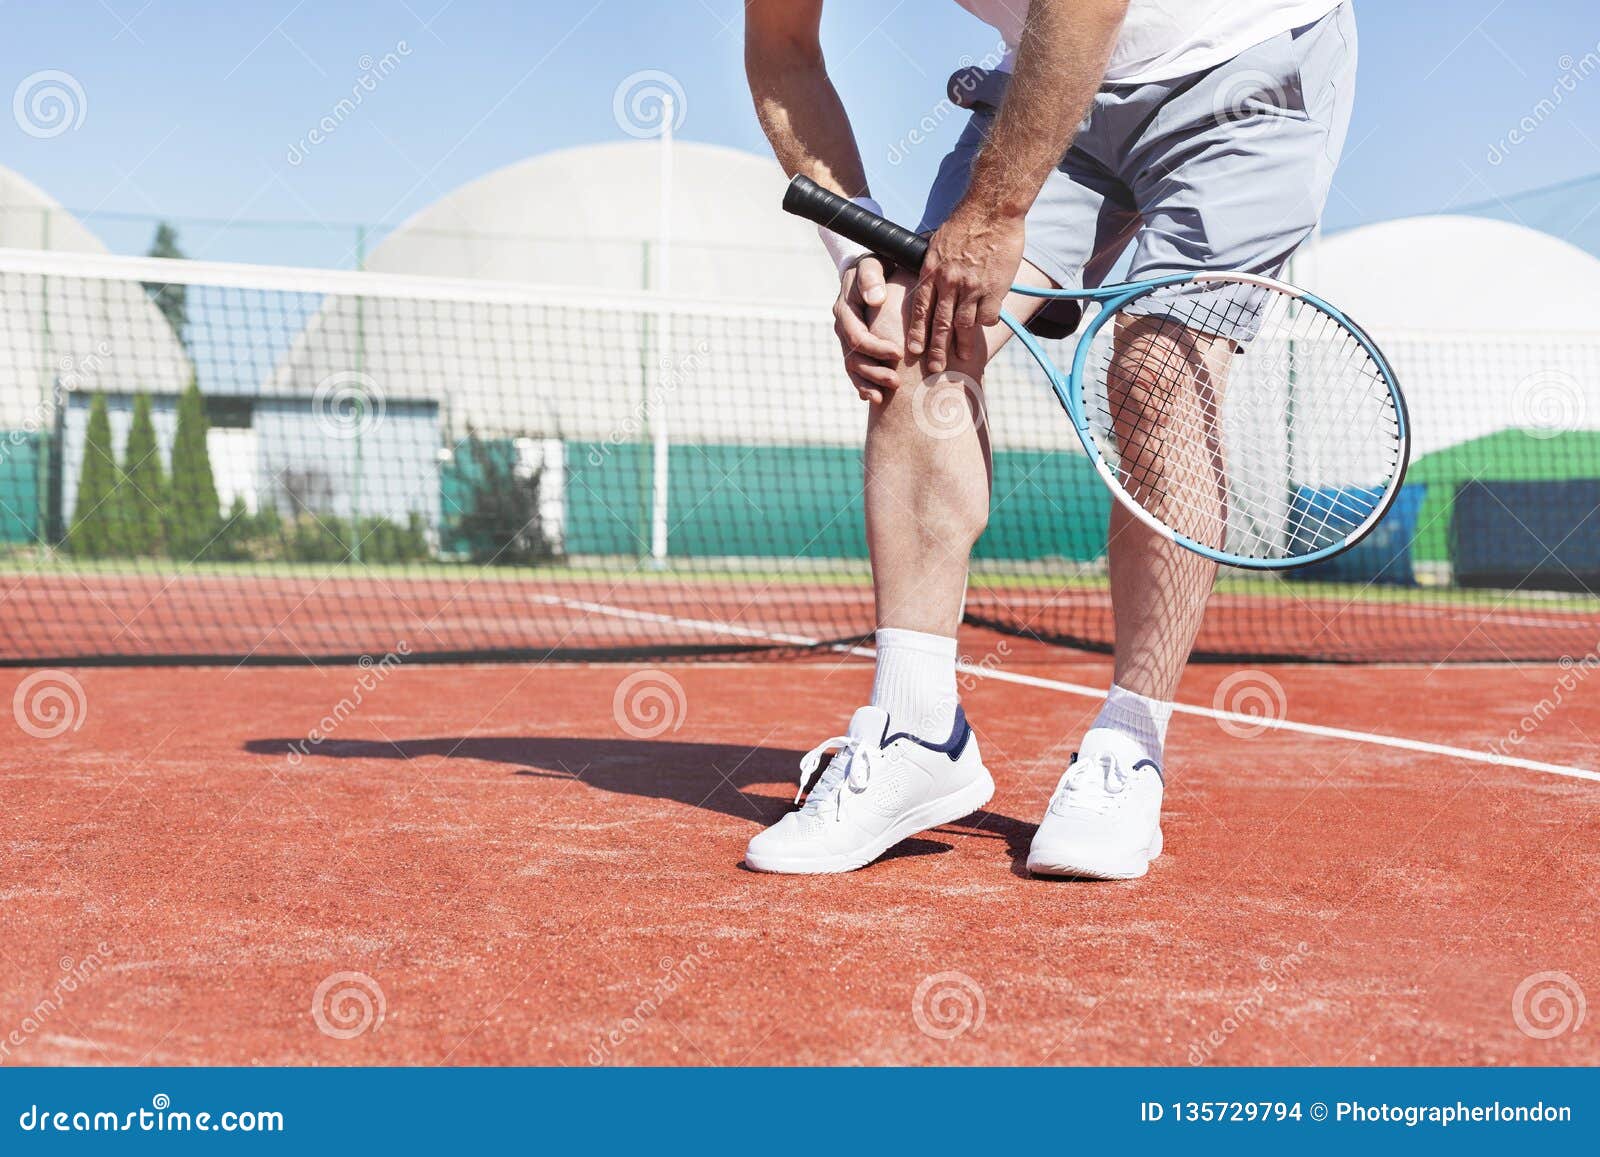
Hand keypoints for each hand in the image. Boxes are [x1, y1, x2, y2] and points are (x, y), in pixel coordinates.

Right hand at [832, 257, 902, 402]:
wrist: (870, 269)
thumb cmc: (876, 264)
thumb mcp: (872, 263)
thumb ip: (871, 277)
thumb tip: (875, 299)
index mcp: (845, 308)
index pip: (857, 335)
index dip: (876, 348)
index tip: (898, 353)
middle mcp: (842, 325)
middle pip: (853, 356)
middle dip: (874, 371)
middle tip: (896, 382)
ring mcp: (846, 337)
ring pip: (852, 367)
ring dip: (868, 382)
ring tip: (884, 395)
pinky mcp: (853, 345)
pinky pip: (853, 369)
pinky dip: (861, 384)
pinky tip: (872, 397)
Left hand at [906, 207, 1024, 372]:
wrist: (991, 209)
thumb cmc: (965, 222)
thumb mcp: (937, 243)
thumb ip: (934, 267)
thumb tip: (930, 282)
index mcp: (931, 271)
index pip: (920, 309)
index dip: (917, 332)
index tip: (913, 350)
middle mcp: (949, 282)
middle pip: (941, 324)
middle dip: (936, 349)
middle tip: (935, 368)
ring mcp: (972, 286)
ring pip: (965, 324)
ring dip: (963, 344)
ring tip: (962, 358)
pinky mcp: (994, 287)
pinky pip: (989, 314)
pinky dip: (987, 321)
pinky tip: (986, 325)